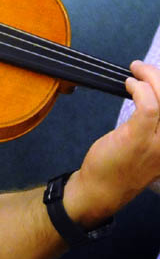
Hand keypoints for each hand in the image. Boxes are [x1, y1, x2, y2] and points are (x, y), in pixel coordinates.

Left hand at [64, 60, 159, 223]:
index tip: (158, 76)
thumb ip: (158, 124)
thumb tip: (155, 92)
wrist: (103, 190)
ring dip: (150, 76)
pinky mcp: (139, 138)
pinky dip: (139, 88)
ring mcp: (159, 142)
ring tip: (135, 71)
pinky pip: (148, 105)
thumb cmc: (124, 164)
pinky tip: (128, 85)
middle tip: (142, 68)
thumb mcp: (152, 145)